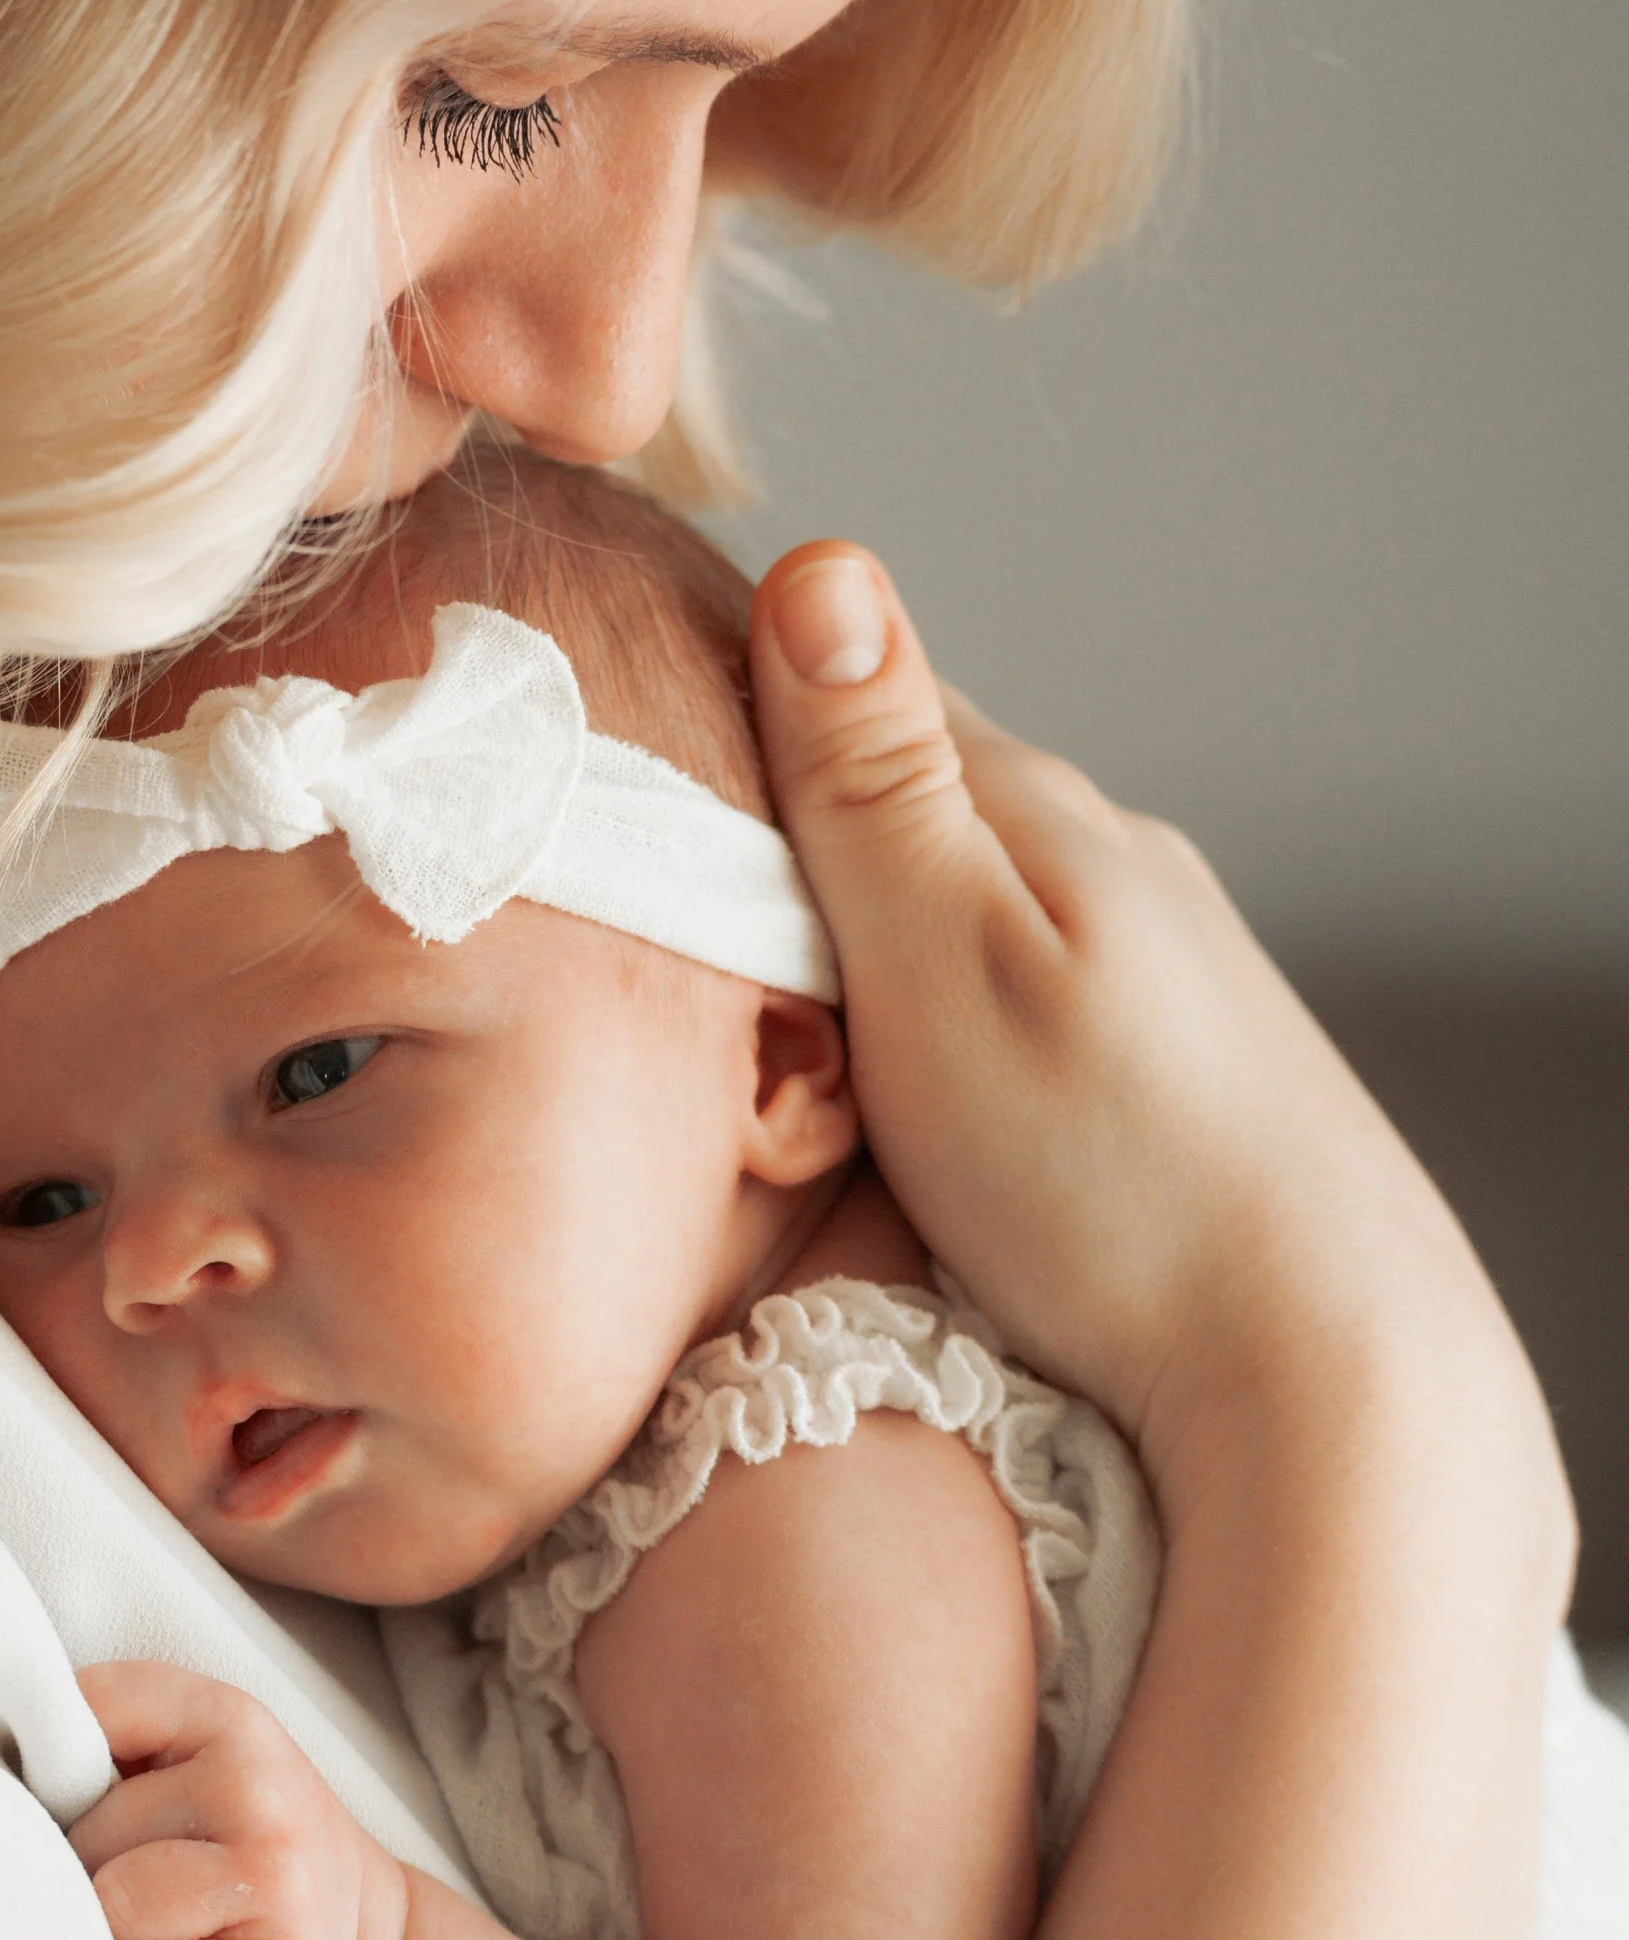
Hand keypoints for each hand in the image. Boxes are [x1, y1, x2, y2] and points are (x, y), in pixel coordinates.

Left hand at [69, 1662, 409, 1939]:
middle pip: (85, 1831)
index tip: (75, 1801)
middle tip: (157, 1890)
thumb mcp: (199, 1763)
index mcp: (227, 1717)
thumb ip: (112, 1746)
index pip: (85, 1710)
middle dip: (95, 1872)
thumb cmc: (244, 1855)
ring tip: (176, 1938)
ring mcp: (278, 1886)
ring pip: (114, 1909)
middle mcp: (258, 1788)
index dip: (54, 1767)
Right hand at [751, 544, 1568, 1573]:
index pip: (841, 690)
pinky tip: (920, 1095)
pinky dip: (940, 1013)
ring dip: (865, 938)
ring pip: (964, 900)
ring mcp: (1157, 961)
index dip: (719, 718)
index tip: (612, 777)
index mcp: (1039, 812)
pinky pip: (1016, 988)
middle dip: (784, 840)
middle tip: (666, 933)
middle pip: (902, 799)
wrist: (1326, 1378)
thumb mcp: (947, 966)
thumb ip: (871, 782)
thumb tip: (821, 561)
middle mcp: (1112, 859)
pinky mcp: (1178, 1060)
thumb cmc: (1113, 1191)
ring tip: (784, 1033)